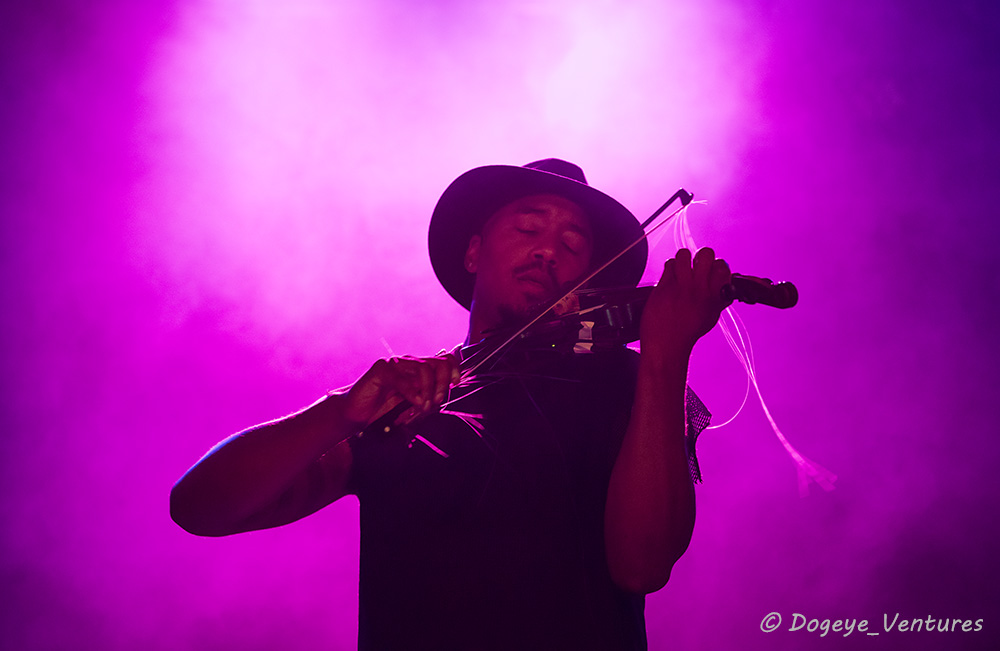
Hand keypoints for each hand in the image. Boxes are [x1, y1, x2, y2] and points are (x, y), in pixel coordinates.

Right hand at [343, 353, 460, 427]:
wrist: (356, 414)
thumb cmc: (384, 410)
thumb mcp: (413, 406)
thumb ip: (428, 399)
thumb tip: (445, 397)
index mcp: (419, 370)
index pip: (444, 360)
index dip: (454, 370)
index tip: (455, 384)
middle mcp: (409, 363)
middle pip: (438, 363)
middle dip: (442, 383)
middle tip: (438, 401)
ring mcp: (395, 365)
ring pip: (423, 368)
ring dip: (428, 389)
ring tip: (424, 406)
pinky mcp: (381, 370)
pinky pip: (401, 378)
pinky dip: (411, 392)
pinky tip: (414, 403)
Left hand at [640, 247, 732, 355]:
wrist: (666, 346)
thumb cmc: (687, 332)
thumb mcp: (710, 316)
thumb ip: (719, 298)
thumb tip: (726, 285)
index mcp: (714, 297)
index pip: (723, 268)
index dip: (718, 265)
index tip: (712, 270)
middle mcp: (699, 290)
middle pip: (706, 254)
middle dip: (702, 256)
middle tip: (696, 266)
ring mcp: (681, 288)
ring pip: (684, 254)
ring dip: (683, 259)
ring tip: (681, 270)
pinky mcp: (664, 288)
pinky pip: (669, 264)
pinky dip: (670, 268)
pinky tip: (670, 278)